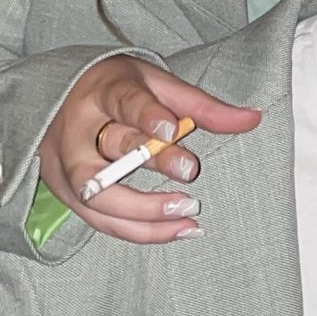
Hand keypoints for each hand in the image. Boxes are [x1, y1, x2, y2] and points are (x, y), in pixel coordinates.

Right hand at [37, 55, 261, 243]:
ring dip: (144, 214)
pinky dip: (137, 230)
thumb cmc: (119, 90)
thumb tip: (252, 119)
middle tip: (190, 172)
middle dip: (148, 166)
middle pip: (106, 152)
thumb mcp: (159, 85)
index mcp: (102, 90)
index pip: (123, 101)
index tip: (174, 129)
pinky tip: (174, 230)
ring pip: (97, 196)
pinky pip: (98, 219)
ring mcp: (63, 163)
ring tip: (188, 217)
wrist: (63, 98)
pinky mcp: (63, 191)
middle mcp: (76, 129)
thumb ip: (202, 106)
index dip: (147, 115)